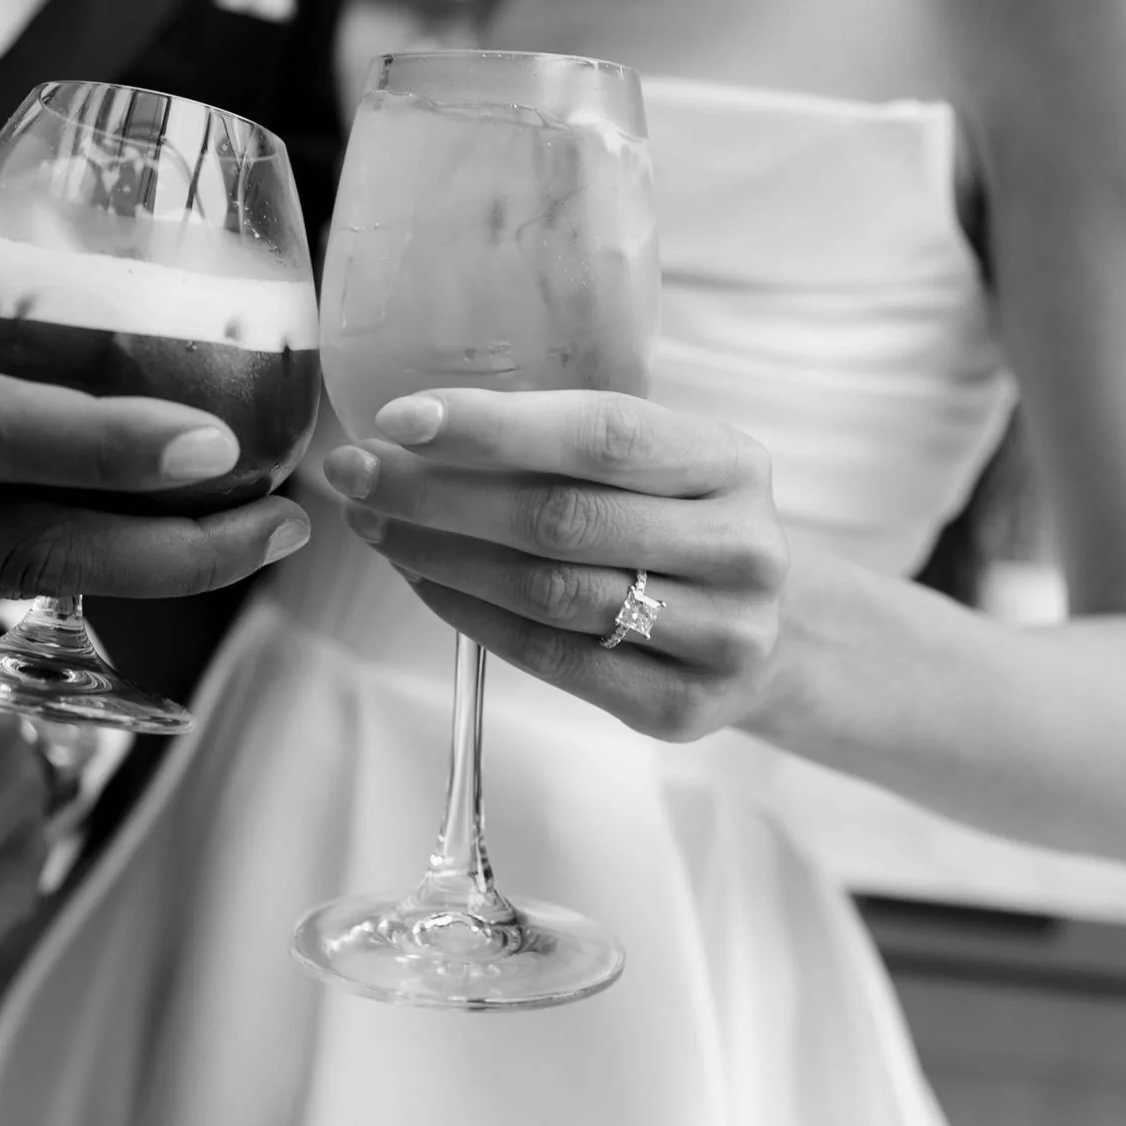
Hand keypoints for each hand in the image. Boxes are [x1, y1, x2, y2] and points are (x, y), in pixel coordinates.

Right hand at [0, 192, 309, 648]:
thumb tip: (64, 196)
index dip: (99, 448)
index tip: (219, 448)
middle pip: (18, 554)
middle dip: (174, 558)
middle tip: (279, 524)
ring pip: (5, 590)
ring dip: (136, 571)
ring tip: (234, 528)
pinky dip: (51, 573)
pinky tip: (112, 534)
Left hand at [323, 390, 787, 742]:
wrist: (771, 632)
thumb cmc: (681, 522)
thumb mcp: (659, 463)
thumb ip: (567, 442)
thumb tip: (415, 426)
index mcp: (734, 461)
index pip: (603, 434)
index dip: (494, 426)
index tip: (398, 417)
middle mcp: (740, 549)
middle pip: (561, 518)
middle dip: (437, 492)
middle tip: (354, 473)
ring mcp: (720, 636)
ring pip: (548, 592)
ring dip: (439, 554)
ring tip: (374, 525)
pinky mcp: (682, 708)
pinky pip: (551, 657)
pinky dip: (470, 615)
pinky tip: (422, 580)